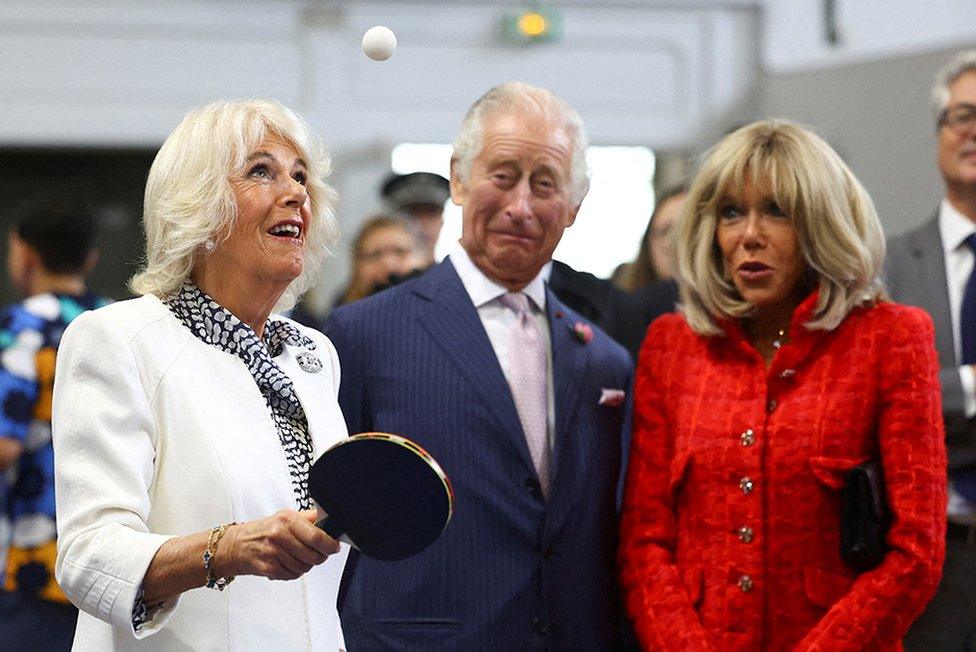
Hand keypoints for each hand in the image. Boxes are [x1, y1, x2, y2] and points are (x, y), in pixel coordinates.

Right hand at [219, 509, 340, 580]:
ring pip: (305, 567)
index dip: (330, 544)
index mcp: (287, 520)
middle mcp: (280, 535)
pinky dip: (294, 572)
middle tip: (318, 553)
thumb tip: (328, 519)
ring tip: (298, 557)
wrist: (235, 545)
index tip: (334, 546)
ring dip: (306, 565)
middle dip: (320, 557)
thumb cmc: (262, 530)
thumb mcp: (284, 516)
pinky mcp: (269, 568)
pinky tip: (287, 564)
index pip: (317, 536)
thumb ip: (307, 518)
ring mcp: (274, 553)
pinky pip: (293, 575)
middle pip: (314, 555)